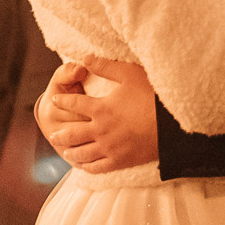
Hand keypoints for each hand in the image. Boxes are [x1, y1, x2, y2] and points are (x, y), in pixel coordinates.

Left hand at [34, 56, 158, 173]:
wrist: (172, 126)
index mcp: (100, 108)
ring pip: (82, 153)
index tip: (55, 100)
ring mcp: (109, 148)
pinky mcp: (121, 161)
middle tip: (52, 134)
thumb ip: (106, 66)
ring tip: (65, 151)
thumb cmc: (152, 96)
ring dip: (71, 151)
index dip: (62, 101)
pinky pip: (98, 167)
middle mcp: (100, 130)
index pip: (74, 104)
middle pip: (73, 134)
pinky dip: (88, 167)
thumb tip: (85, 57)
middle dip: (61, 133)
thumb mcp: (130, 74)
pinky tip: (84, 166)